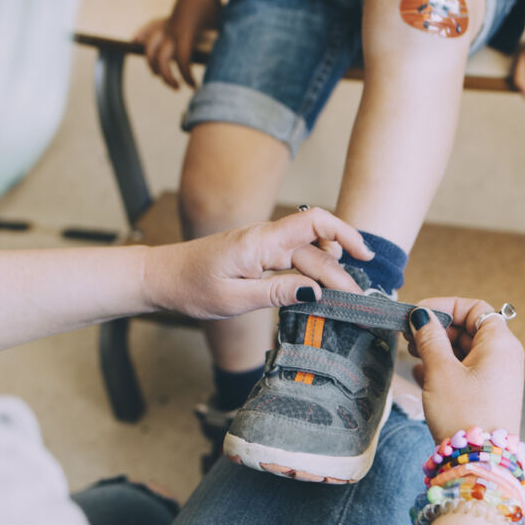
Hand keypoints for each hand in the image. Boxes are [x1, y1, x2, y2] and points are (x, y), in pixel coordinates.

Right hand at [134, 0, 221, 88]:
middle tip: (178, 87)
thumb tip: (234, 57)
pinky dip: (141, 35)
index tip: (194, 85)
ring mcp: (167, 26)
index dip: (187, 76)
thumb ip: (225, 39)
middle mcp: (172, 31)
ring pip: (149, 48)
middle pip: (161, 59)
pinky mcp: (165, 22)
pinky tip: (135, 41)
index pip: (182, 60)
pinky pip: (149, 29)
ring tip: (159, 76)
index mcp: (187, 33)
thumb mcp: (222, 22)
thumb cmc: (211, 1)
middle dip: (167, 77)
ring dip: (152, 64)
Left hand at [142, 208, 373, 318]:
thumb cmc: (190, 287)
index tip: (364, 255)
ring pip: (306, 253)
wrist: (161, 278)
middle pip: (316, 247)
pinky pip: (292, 259)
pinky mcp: (258, 255)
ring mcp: (262, 245)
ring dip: (328, 271)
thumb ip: (277, 292)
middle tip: (356, 301)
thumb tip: (316, 290)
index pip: (314, 223)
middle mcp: (265, 238)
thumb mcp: (234, 299)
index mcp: (260, 243)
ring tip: (345, 295)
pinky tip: (320, 288)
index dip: (344, 233)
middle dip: (340, 272)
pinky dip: (310, 272)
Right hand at [407, 297, 524, 439]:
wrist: (480, 463)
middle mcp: (504, 358)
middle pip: (469, 329)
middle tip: (409, 336)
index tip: (418, 314)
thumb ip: (430, 339)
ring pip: (465, 352)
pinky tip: (420, 375)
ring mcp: (497, 378)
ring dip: (437, 349)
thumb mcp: (441, 372)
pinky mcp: (488, 397)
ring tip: (412, 355)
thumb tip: (422, 316)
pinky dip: (444, 369)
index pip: (475, 308)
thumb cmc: (464, 415)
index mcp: (500, 344)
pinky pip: (465, 372)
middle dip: (438, 329)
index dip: (445, 306)